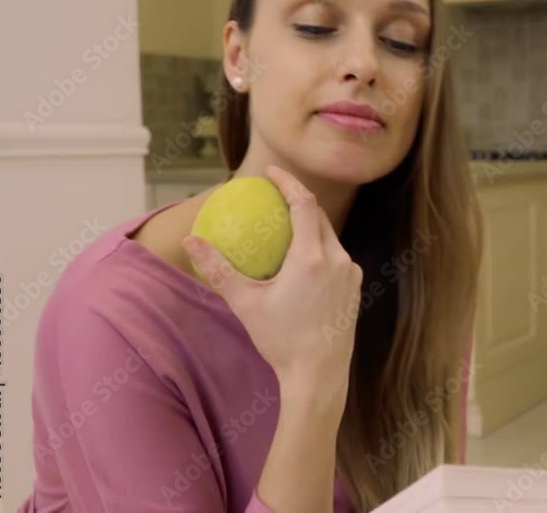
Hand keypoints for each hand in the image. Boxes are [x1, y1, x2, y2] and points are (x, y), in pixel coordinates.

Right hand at [181, 165, 362, 414]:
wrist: (319, 374)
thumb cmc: (280, 340)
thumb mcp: (245, 303)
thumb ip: (218, 269)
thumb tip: (191, 241)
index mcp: (312, 258)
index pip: (304, 203)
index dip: (289, 181)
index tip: (271, 172)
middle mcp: (339, 260)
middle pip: (319, 217)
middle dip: (298, 200)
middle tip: (275, 194)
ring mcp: (351, 274)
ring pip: (329, 237)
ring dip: (308, 226)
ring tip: (285, 225)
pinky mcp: (355, 288)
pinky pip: (336, 257)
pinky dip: (318, 248)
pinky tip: (300, 258)